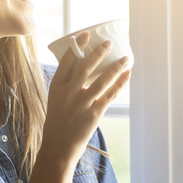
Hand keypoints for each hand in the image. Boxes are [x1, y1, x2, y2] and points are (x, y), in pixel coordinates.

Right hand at [44, 32, 130, 160]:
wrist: (58, 148)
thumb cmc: (57, 123)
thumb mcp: (56, 100)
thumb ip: (67, 86)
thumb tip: (83, 70)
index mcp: (56, 87)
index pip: (67, 61)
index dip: (77, 46)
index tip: (85, 35)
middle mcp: (68, 92)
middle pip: (86, 66)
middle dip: (99, 52)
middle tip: (108, 43)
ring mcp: (82, 103)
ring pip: (102, 79)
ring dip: (116, 66)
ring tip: (126, 58)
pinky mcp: (94, 113)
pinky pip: (110, 94)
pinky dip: (120, 83)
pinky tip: (127, 74)